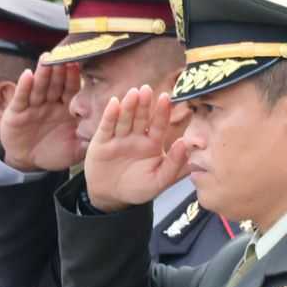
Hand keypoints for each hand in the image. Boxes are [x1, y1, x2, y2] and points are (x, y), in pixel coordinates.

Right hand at [1, 62, 82, 170]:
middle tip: (66, 54)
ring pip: (40, 86)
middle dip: (60, 69)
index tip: (82, 64)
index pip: (72, 89)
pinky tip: (27, 74)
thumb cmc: (56, 153)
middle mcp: (50, 103)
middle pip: (56, 83)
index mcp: (66, 108)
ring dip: (43, 73)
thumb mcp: (76, 149)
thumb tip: (110, 136)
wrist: (30, 162)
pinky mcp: (17, 112)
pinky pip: (22, 97)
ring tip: (47, 58)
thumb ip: (90, 141)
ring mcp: (33, 106)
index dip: (75, 77)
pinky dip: (24, 86)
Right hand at [84, 85, 189, 211]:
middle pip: (141, 118)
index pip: (158, 125)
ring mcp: (118, 138)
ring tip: (134, 93)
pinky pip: (106, 127)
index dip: (162, 112)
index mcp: (153, 144)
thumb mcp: (160, 180)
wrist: (112, 197)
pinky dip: (110, 115)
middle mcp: (136, 137)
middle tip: (148, 89)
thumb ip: (175, 164)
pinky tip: (114, 103)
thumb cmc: (139, 188)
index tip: (167, 98)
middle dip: (144, 104)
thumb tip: (185, 144)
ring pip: (124, 119)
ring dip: (129, 106)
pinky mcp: (101, 142)